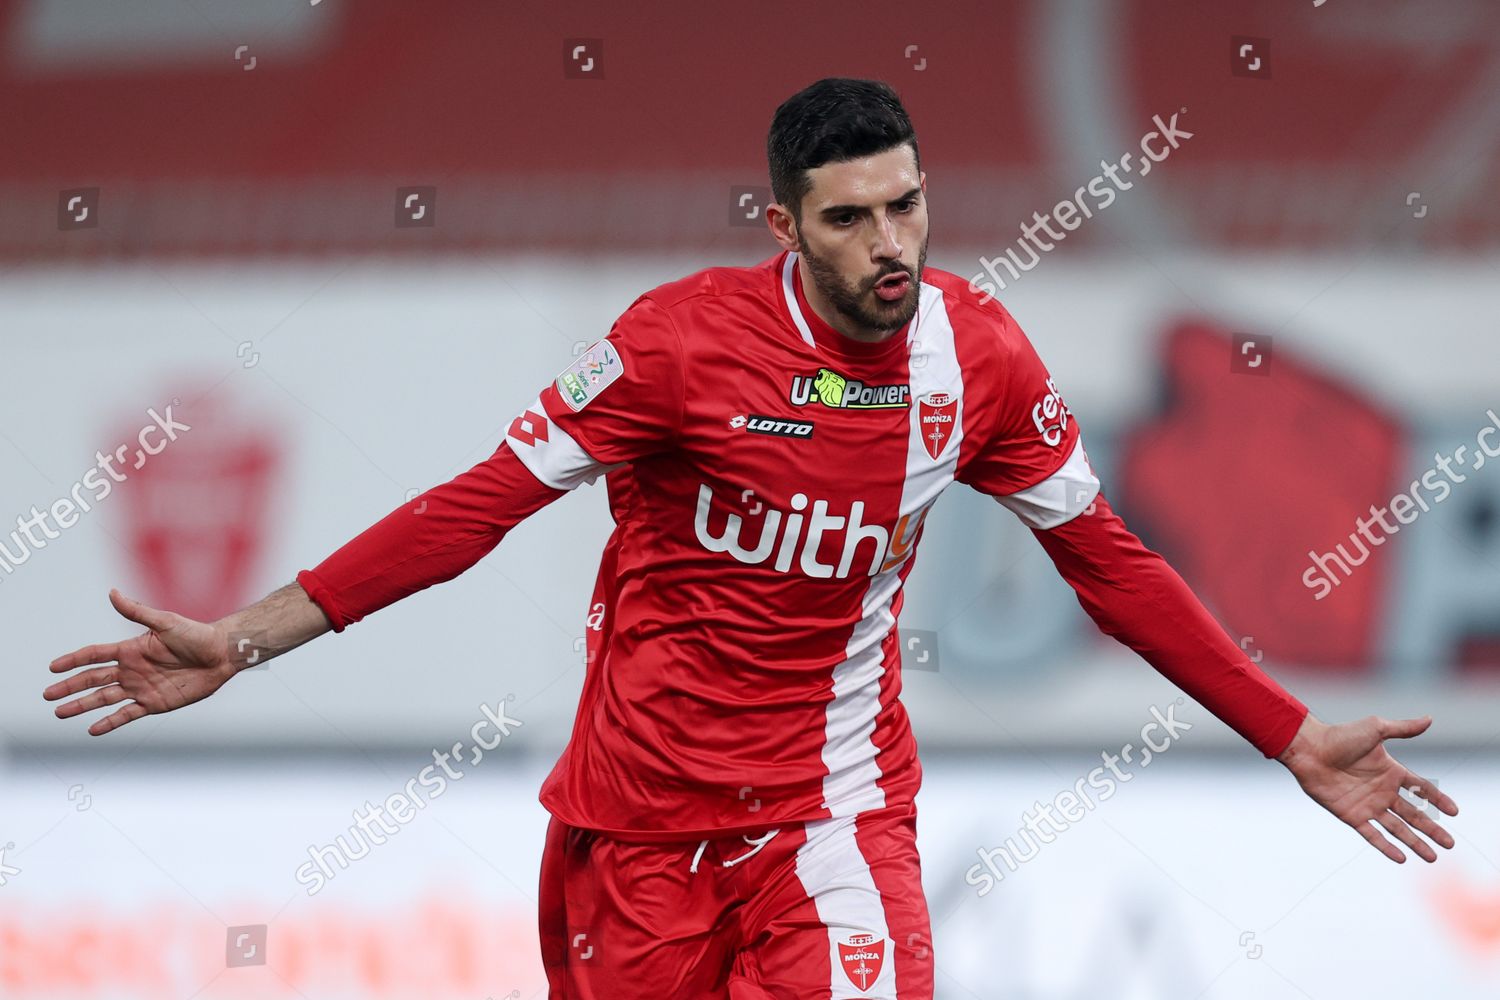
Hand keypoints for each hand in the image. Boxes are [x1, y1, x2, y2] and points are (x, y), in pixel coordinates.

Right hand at [45, 589, 236, 735]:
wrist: (221, 655)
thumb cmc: (196, 634)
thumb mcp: (165, 621)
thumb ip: (137, 612)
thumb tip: (112, 592)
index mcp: (131, 649)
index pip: (94, 655)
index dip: (73, 661)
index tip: (53, 667)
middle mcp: (132, 669)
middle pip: (93, 679)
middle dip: (70, 687)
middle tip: (48, 695)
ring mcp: (141, 687)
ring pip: (104, 699)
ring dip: (82, 706)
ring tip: (60, 713)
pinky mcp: (154, 703)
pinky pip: (127, 714)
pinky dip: (110, 722)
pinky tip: (92, 729)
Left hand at [1277, 714, 1457, 862]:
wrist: (1308, 749)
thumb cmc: (1339, 736)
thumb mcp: (1375, 729)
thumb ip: (1403, 728)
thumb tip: (1430, 719)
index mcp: (1391, 772)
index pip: (1422, 789)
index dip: (1438, 800)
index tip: (1454, 812)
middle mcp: (1382, 791)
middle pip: (1414, 814)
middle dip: (1432, 830)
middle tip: (1450, 844)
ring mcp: (1367, 805)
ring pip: (1397, 828)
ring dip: (1415, 843)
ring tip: (1432, 858)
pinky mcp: (1351, 815)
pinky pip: (1372, 835)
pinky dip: (1386, 847)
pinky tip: (1401, 858)